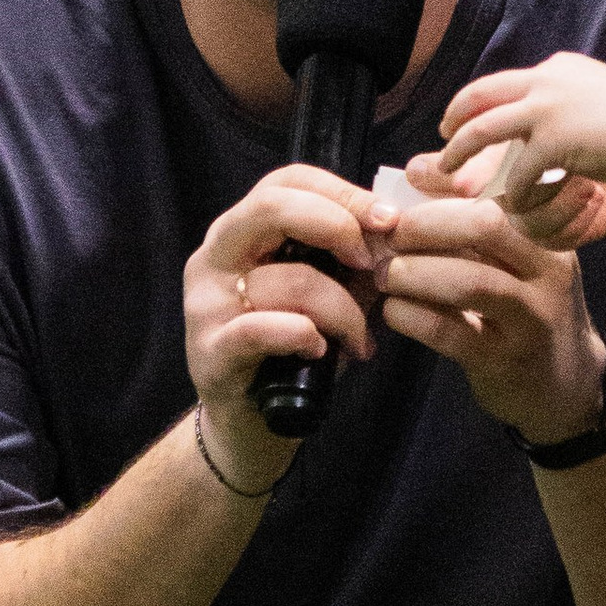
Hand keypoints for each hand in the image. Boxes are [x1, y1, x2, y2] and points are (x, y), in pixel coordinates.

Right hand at [183, 164, 390, 490]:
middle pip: (271, 206)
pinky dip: (303, 336)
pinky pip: (261, 329)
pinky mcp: (209, 351)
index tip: (388, 219)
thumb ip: (353, 257)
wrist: (256, 425)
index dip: (342, 192)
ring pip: (287, 279)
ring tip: (361, 340)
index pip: (287, 181)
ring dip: (342, 311)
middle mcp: (215, 258)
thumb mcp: (329, 292)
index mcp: (242, 233)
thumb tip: (399, 223)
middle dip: (337, 226)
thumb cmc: (295, 351)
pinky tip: (322, 351)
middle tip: (372, 263)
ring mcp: (206, 304)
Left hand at [375, 179, 605, 446]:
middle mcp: (548, 270)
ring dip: (414, 273)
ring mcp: (532, 317)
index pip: (497, 192)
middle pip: (487, 227)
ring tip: (384, 275)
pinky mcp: (506, 359)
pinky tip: (395, 311)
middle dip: (426, 225)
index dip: (444, 186)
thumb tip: (414, 177)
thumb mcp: (517, 261)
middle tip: (391, 237)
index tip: (406, 188)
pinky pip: (451, 332)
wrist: (565, 384)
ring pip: (471, 282)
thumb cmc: (525, 308)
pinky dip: (412, 316)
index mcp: (548, 234)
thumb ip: (474, 223)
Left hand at [434, 54, 605, 212]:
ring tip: (447, 170)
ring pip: (483, 129)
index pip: (504, 81)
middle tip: (442, 135)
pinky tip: (515, 203)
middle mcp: (545, 81)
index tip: (466, 113)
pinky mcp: (553, 140)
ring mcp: (546, 108)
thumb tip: (559, 115)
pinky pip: (519, 171)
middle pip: (481, 96)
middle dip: (455, 116)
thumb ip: (575, 101)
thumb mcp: (603, 95)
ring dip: (460, 151)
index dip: (480, 99)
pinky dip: (514, 190)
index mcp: (557, 69)